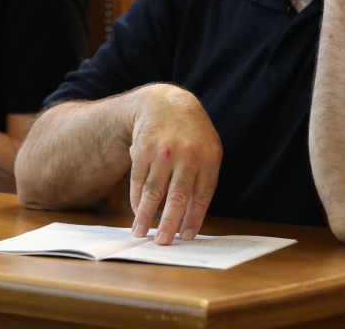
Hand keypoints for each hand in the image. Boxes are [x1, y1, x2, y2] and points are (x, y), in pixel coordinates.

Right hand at [127, 84, 221, 244]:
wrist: (166, 102)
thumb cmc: (191, 133)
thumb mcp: (207, 150)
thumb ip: (203, 179)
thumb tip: (190, 217)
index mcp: (209, 157)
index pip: (202, 196)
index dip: (193, 219)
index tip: (186, 236)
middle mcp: (187, 154)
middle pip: (177, 197)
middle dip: (168, 223)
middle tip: (161, 242)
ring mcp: (163, 151)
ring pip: (153, 191)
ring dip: (145, 215)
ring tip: (140, 232)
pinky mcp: (143, 149)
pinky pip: (138, 180)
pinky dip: (136, 198)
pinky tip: (136, 210)